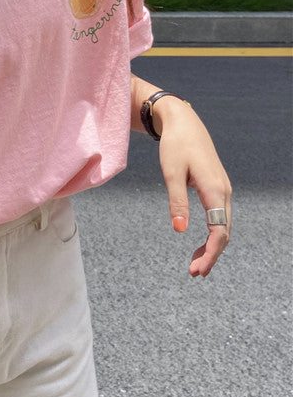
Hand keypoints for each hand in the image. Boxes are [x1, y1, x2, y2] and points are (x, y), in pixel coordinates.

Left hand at [155, 97, 230, 277]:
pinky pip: (218, 218)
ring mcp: (222, 190)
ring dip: (211, 247)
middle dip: (211, 255)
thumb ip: (177, 202)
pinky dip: (211, 235)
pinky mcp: (216, 189)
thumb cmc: (176, 146)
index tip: (196, 269)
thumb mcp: (172, 173)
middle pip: (224, 232)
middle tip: (193, 274)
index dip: (209, 253)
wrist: (184, 123)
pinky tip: (197, 245)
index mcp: (215, 190)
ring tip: (194, 265)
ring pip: (222, 226)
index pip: (219, 231)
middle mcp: (224, 192)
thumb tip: (178, 230)